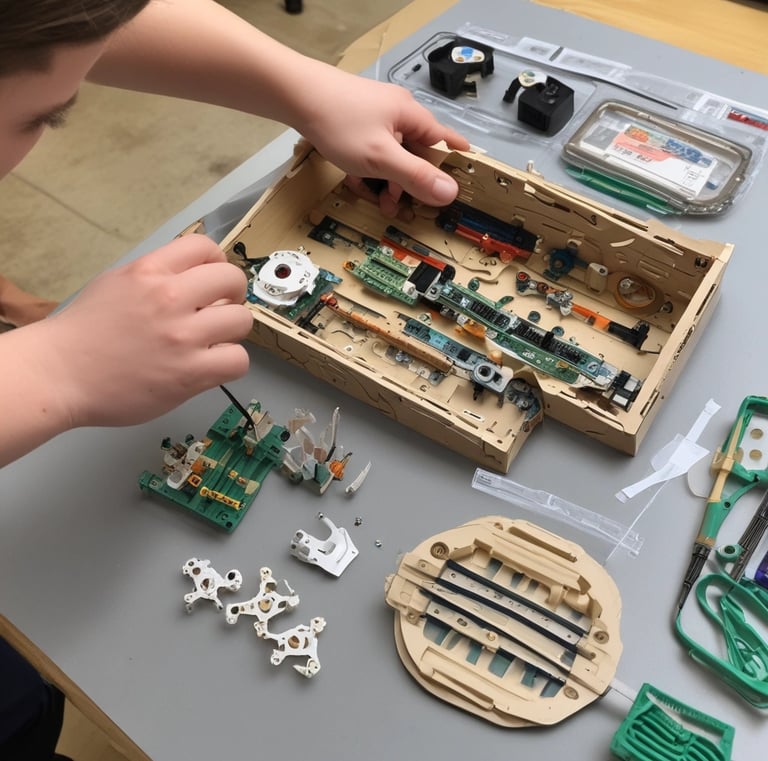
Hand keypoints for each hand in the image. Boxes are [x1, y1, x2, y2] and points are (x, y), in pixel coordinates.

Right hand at [41, 234, 251, 427]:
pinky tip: (211, 365)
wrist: (58, 374)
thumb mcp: (116, 283)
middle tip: (220, 311)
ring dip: (232, 331)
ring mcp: (182, 337)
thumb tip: (196, 276)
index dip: (217, 263)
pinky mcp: (189, 373)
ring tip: (213, 342)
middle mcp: (169, 298)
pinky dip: (230, 363)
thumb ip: (156, 275)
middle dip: (232, 295)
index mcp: (148, 271)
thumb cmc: (84, 332)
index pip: (205, 246)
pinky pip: (238, 360)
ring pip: (242, 321)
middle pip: (231, 279)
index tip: (212, 282)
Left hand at [296, 69, 468, 214]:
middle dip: (410, 183)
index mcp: (413, 117)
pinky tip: (355, 180)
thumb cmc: (340, 123)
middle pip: (417, 154)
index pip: (447, 142)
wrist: (295, 94)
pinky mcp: (359, 121)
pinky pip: (373, 151)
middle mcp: (400, 113)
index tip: (465, 185)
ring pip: (393, 156)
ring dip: (386, 180)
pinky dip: (369, 168)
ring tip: (376, 200)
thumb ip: (415, 176)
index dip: (457, 165)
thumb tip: (450, 192)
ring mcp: (378, 116)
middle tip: (402, 208)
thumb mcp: (381, 157)